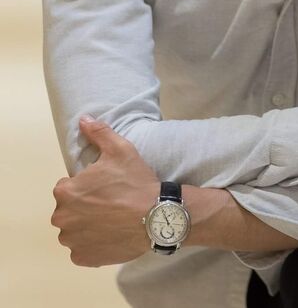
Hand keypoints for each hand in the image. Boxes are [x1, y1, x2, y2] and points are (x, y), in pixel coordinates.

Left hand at [51, 117, 159, 265]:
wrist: (155, 216)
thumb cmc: (135, 182)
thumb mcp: (120, 149)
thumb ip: (98, 133)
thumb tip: (83, 119)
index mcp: (65, 192)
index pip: (67, 187)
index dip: (86, 185)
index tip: (104, 186)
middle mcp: (62, 219)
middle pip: (68, 210)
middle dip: (83, 206)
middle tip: (108, 202)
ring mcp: (72, 242)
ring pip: (74, 231)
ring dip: (86, 226)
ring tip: (110, 220)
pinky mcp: (83, 259)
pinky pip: (82, 250)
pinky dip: (92, 244)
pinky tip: (110, 234)